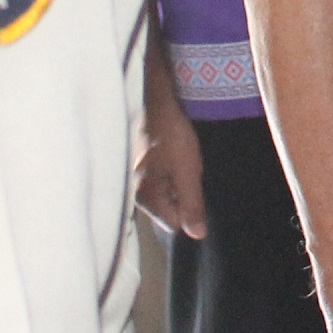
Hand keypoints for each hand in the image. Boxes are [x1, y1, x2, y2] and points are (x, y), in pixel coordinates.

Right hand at [133, 38, 204, 239]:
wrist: (154, 97)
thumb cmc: (171, 133)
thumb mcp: (188, 171)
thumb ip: (192, 204)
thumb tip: (197, 235)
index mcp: (145, 197)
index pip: (174, 223)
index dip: (191, 209)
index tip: (196, 186)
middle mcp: (135, 192)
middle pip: (168, 209)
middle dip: (183, 195)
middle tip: (190, 169)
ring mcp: (134, 177)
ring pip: (165, 192)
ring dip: (177, 180)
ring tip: (183, 158)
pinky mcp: (139, 163)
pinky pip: (159, 178)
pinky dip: (170, 169)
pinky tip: (175, 152)